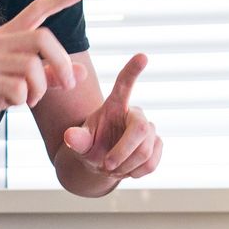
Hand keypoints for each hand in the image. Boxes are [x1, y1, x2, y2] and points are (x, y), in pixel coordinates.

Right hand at [0, 0, 84, 131]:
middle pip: (42, 38)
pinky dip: (21, 100)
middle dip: (61, 62)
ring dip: (40, 89)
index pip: (36, 10)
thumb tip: (83, 73)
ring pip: (31, 67)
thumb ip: (50, 76)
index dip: (59, 0)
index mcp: (8, 36)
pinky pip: (16, 88)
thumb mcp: (21, 81)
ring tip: (31, 100)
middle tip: (67, 83)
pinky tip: (11, 102)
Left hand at [61, 53, 161, 180]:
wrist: (103, 163)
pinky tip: (127, 170)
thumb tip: (70, 136)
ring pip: (146, 151)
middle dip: (123, 152)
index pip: (125, 84)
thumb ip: (77, 139)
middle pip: (140, 130)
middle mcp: (135, 113)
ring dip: (126, 166)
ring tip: (113, 168)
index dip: (132, 71)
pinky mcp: (158, 144)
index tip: (142, 56)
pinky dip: (136, 172)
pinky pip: (152, 162)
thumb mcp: (80, 142)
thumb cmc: (90, 145)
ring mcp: (149, 129)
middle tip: (106, 166)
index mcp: (115, 105)